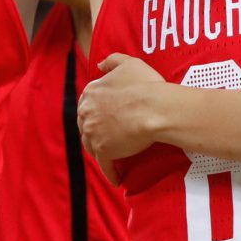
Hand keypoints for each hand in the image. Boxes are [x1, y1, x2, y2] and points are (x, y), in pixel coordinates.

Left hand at [77, 52, 166, 178]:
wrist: (154, 108)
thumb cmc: (145, 85)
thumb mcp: (129, 63)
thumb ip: (112, 60)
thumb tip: (99, 64)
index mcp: (91, 93)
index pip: (88, 103)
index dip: (98, 110)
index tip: (107, 114)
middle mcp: (86, 113)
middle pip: (87, 125)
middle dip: (96, 129)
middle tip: (110, 134)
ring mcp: (93, 133)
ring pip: (92, 145)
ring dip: (100, 149)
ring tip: (112, 154)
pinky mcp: (103, 151)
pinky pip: (105, 165)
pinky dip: (111, 172)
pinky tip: (117, 179)